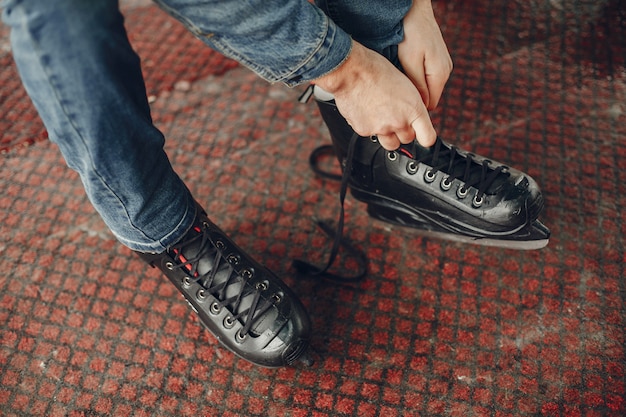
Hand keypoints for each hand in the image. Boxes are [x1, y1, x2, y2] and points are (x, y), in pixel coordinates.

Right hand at [314, 41, 435, 149]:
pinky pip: (371, 135)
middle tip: (396, 117)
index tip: (422, 135)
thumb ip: (411, 104)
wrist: (351, 71)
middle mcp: (399, 122)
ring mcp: (382, 129)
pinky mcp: (365, 131)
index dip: (425, 137)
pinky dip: (369, 127)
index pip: (428, 138)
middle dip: (404, 131)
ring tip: (382, 117)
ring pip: (390, 143)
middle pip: (408, 139)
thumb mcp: (404, 83)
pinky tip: (367, 111)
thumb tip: (413, 115)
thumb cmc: (375, 70)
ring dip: (389, 135)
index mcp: (413, 109)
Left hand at [398, 0, 452, 109]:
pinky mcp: (437, 59)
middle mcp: (445, 71)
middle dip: (414, 99)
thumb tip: (421, 106)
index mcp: (440, 74)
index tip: (399, 107)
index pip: (430, 105)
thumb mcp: (410, 62)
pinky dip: (416, 78)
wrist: (415, 10)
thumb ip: (417, 85)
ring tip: (398, 82)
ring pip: (427, 87)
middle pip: (429, 97)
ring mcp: (443, 65)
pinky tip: (404, 72)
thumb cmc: (410, 33)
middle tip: (395, 95)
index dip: (416, 109)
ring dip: (414, 88)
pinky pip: (426, 77)